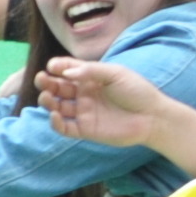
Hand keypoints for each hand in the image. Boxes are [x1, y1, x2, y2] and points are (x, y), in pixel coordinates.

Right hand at [41, 54, 178, 146]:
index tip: (52, 66)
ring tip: (47, 98)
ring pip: (57, 106)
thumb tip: (65, 72)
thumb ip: (90, 71)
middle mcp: (83, 94)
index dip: (56, 67)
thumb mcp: (115, 73)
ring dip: (48, 101)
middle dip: (46, 83)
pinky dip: (56, 123)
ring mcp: (83, 112)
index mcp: (90, 78)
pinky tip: (55, 115)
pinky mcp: (85, 130)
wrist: (153, 117)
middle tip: (42, 80)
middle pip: (57, 87)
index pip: (66, 70)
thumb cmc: (137, 91)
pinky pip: (65, 127)